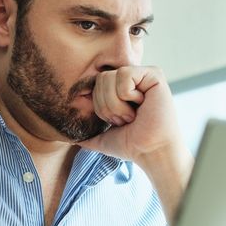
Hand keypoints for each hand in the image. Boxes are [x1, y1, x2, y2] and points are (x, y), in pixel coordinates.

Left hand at [79, 66, 192, 221]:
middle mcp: (133, 78)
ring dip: (118, 104)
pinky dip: (128, 95)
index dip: (101, 107)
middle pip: (100, 78)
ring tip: (134, 114)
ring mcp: (143, 74)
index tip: (119, 121)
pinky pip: (124, 75)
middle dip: (108, 106)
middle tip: (127, 118)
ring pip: (110, 77)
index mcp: (121, 88)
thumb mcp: (104, 139)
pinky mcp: (154, 74)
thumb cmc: (132, 146)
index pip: (95, 84)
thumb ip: (88, 136)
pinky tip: (142, 105)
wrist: (151, 152)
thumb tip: (70, 139)